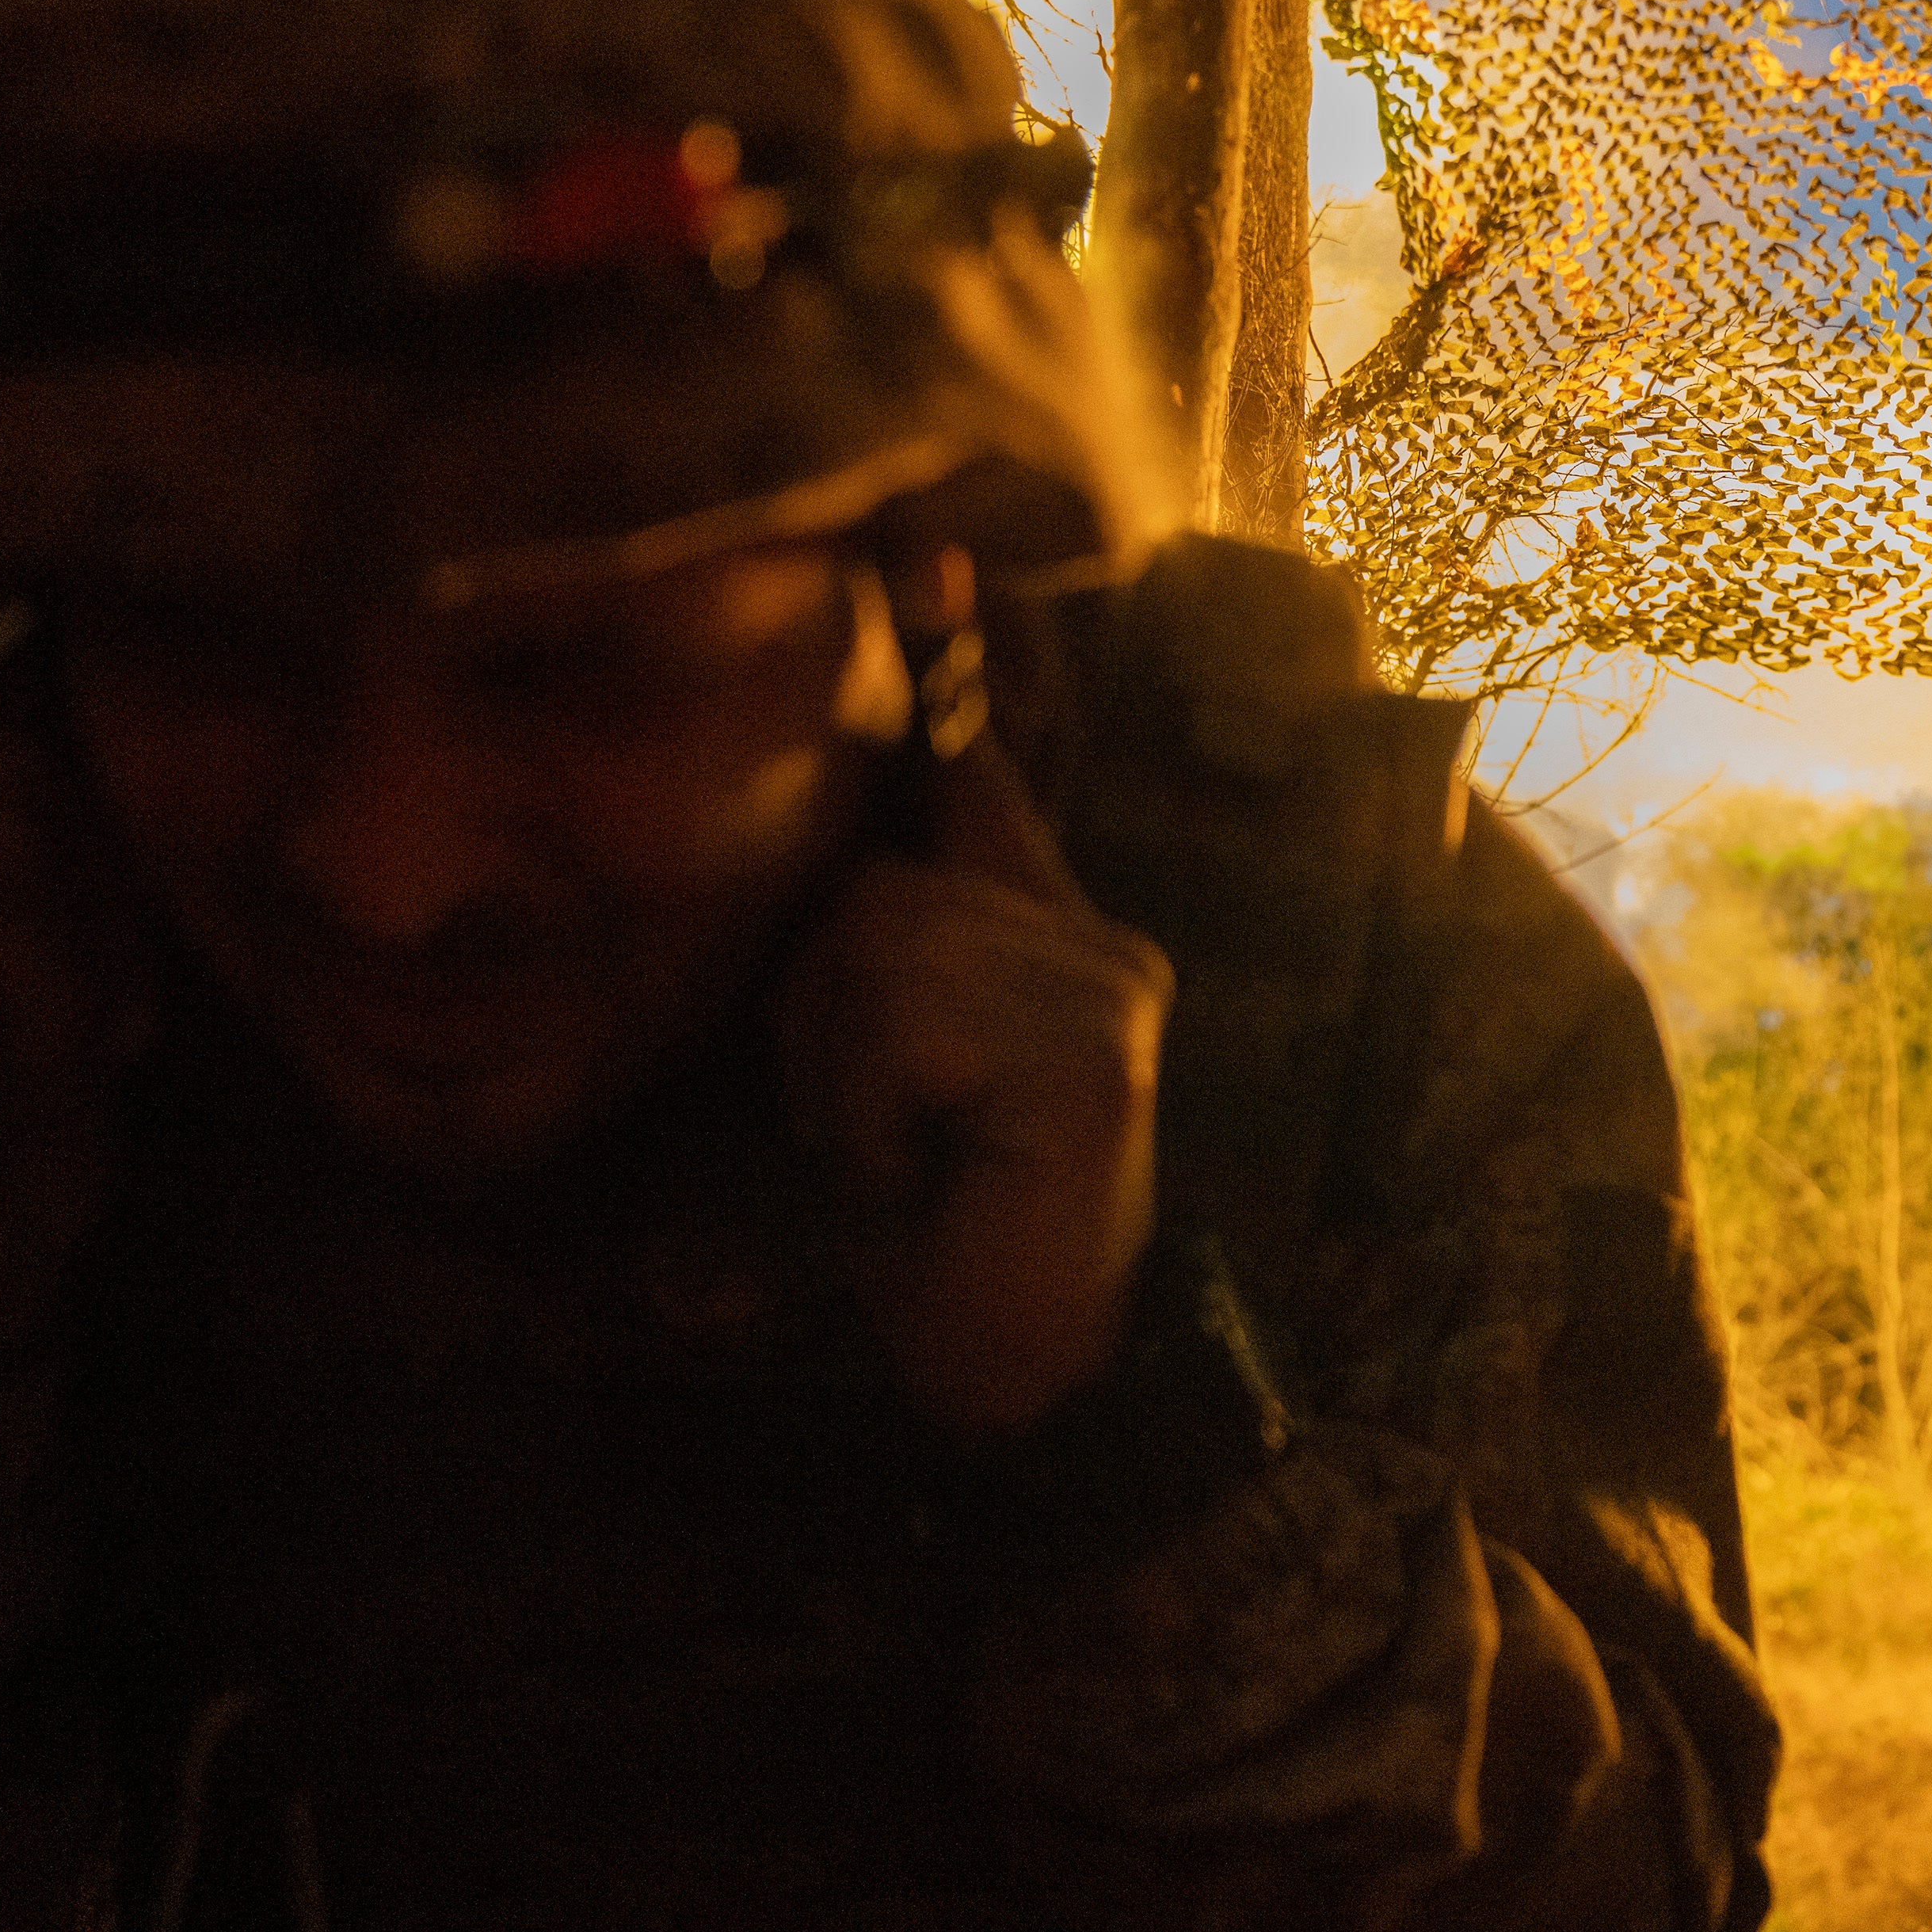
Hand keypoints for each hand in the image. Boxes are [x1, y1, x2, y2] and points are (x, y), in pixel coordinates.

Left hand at [782, 734, 1172, 1436]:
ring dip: (840, 1070)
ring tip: (900, 1149)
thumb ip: (879, 953)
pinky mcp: (1094, 1054)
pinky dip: (868, 1107)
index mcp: (1057, 933)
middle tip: (875, 1124)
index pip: (984, 784)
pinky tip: (923, 1168)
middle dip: (823, 1013)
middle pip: (880, 888)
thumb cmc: (934, 1222)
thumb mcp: (883, 1064)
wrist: (1028, 1369)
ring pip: (882, 944)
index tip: (931, 562)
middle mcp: (1099, 943)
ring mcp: (1107, 992)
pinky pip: (906, 1015)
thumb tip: (847, 822)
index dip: (950, 673)